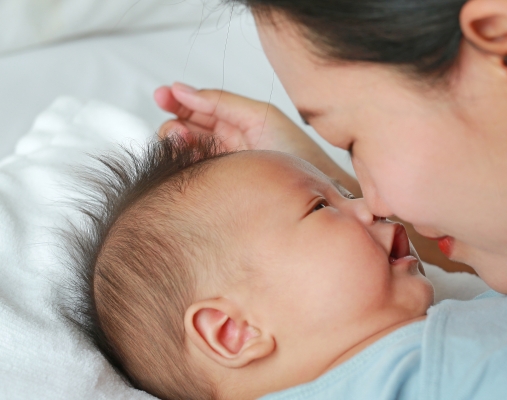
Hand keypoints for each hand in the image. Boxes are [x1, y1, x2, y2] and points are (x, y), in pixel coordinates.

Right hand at [154, 82, 359, 194]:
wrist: (318, 190)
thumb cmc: (297, 153)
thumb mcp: (260, 116)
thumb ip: (221, 101)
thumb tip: (181, 89)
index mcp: (235, 121)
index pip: (196, 107)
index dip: (176, 99)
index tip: (162, 96)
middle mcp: (225, 142)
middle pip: (184, 129)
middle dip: (174, 125)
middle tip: (178, 131)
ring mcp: (220, 166)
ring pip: (183, 152)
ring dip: (176, 145)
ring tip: (184, 144)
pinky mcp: (219, 188)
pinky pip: (191, 174)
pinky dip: (182, 166)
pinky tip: (187, 163)